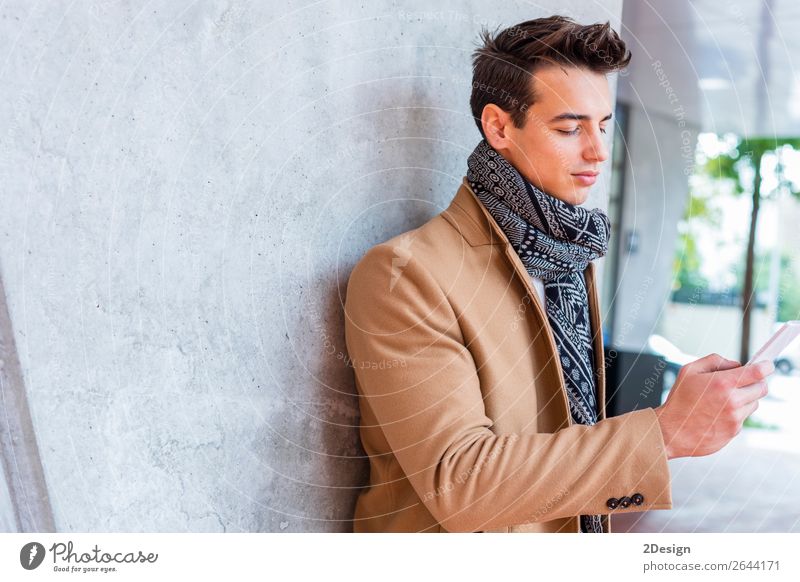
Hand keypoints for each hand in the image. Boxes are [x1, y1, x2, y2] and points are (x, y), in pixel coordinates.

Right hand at [653, 354, 774, 459]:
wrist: (671, 431)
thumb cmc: (678, 401)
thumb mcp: (689, 371)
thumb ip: (714, 361)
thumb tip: (734, 364)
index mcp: (722, 383)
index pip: (757, 372)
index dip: (766, 366)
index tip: (767, 365)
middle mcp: (732, 401)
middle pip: (762, 388)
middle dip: (756, 382)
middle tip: (743, 382)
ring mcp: (735, 418)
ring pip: (754, 404)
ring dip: (745, 399)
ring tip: (723, 400)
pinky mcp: (734, 431)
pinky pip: (743, 418)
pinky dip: (735, 414)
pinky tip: (717, 414)